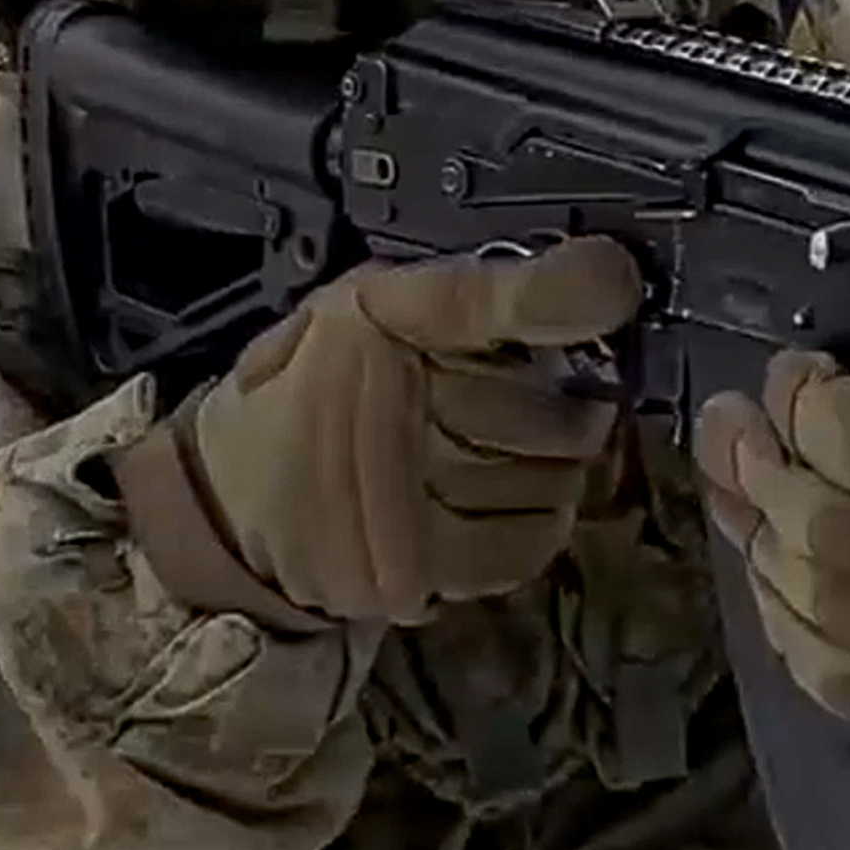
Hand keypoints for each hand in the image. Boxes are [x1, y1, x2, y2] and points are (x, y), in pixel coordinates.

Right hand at [125, 240, 644, 626]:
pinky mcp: (412, 569)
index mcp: (376, 320)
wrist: (234, 494)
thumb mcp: (376, 306)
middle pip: (540, 408)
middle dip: (567, 403)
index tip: (615, 283)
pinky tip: (517, 498)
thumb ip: (476, 295)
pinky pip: (521, 544)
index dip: (562, 292)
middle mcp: (386, 405)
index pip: (479, 302)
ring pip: (544, 479)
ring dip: (558, 467)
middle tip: (562, 394)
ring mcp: (399, 495)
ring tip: (531, 450)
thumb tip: (603, 281)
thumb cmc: (317, 384)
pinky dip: (538, 522)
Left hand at [693, 351, 849, 739]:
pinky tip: (787, 574)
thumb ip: (844, 402)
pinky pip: (822, 666)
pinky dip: (783, 613)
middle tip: (751, 445)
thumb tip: (725, 422)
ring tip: (768, 509)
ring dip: (766, 544)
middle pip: (826, 525)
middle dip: (764, 475)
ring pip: (815, 598)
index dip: (803, 404)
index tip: (794, 381)